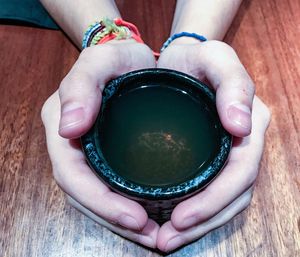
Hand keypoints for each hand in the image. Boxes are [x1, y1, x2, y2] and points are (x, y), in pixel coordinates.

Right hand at [41, 41, 159, 247]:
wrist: (134, 59)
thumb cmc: (119, 58)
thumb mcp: (102, 60)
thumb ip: (82, 85)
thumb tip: (69, 128)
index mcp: (63, 125)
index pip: (73, 175)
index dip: (101, 203)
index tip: (136, 218)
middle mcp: (72, 144)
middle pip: (84, 195)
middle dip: (114, 220)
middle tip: (151, 234)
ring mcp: (89, 152)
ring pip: (97, 197)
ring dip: (121, 221)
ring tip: (153, 232)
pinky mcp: (107, 155)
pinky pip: (110, 187)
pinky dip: (126, 206)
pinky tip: (149, 214)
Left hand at [156, 41, 270, 251]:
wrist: (182, 60)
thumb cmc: (197, 59)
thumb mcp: (216, 59)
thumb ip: (233, 85)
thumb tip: (241, 126)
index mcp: (250, 127)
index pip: (240, 174)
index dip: (214, 201)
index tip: (180, 218)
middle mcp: (242, 146)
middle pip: (231, 197)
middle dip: (202, 223)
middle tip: (166, 240)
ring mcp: (226, 155)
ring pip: (220, 202)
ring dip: (196, 225)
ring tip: (165, 239)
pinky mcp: (208, 158)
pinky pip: (206, 192)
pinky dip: (192, 212)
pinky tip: (169, 220)